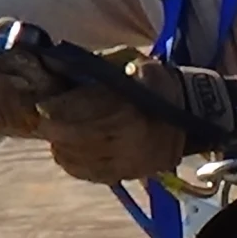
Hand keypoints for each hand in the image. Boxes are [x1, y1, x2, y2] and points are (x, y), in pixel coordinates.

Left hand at [39, 49, 236, 184]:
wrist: (193, 114)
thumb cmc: (158, 84)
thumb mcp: (133, 64)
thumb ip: (98, 67)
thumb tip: (58, 65)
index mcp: (133, 105)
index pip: (88, 109)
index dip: (61, 108)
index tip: (43, 105)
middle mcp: (131, 136)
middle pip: (80, 136)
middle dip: (57, 128)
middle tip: (43, 120)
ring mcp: (130, 158)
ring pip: (83, 157)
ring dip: (63, 146)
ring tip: (55, 136)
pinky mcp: (129, 172)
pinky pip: (93, 173)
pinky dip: (75, 164)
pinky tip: (67, 153)